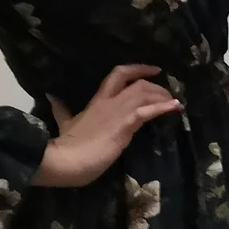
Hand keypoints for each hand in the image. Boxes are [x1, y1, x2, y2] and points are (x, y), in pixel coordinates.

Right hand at [35, 65, 181, 187]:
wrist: (65, 160)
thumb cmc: (67, 145)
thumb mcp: (64, 123)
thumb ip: (61, 110)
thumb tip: (52, 98)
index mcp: (97, 99)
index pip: (119, 73)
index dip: (138, 68)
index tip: (154, 69)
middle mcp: (110, 101)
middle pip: (139, 84)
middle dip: (157, 87)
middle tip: (169, 96)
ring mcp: (118, 112)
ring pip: (145, 94)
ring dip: (164, 97)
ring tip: (176, 104)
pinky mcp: (124, 125)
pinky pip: (147, 112)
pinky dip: (163, 108)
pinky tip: (175, 108)